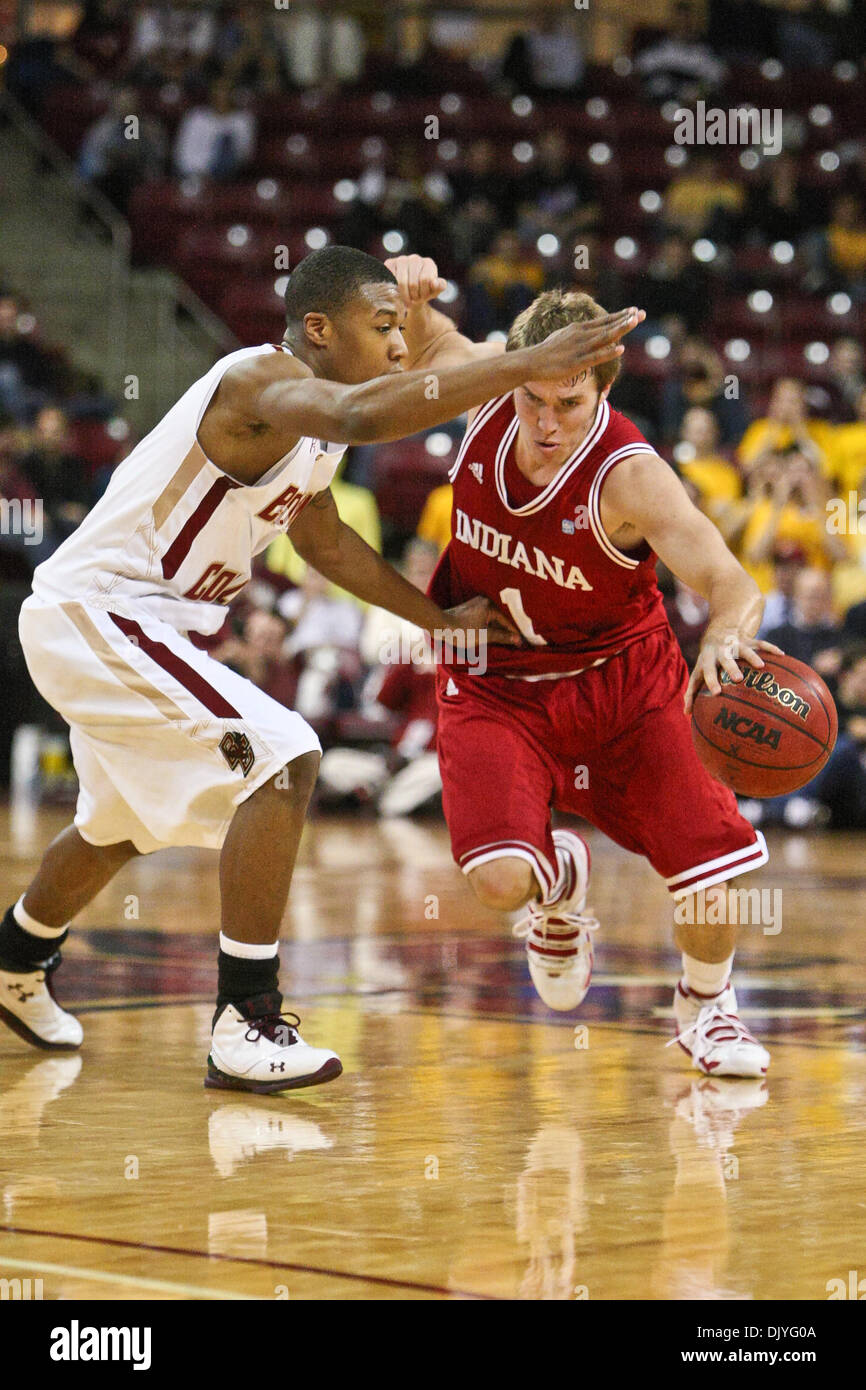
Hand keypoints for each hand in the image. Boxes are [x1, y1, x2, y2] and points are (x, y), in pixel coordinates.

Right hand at [384, 254, 446, 306]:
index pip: (425, 280)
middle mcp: (415, 259)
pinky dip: (393, 289)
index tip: (423, 298)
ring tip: (406, 299)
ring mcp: (401, 260)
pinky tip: (397, 292)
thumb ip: (439, 286)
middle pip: (412, 283)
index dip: (423, 293)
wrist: (410, 293)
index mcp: (428, 263)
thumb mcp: (434, 291)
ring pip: (401, 282)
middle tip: (413, 302)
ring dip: (403, 295)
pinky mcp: (389, 263)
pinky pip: (390, 279)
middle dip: (413, 296)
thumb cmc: (424, 291)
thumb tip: (434, 283)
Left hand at [440, 596, 522, 651]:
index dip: (515, 634)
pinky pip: (484, 619)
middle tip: (516, 644)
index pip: (507, 622)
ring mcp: (476, 604)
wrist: (439, 625)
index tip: (522, 644)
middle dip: (507, 632)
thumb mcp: (484, 635)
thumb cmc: (462, 631)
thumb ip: (502, 637)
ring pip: (492, 620)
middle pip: (500, 620)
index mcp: (490, 605)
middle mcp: (484, 601)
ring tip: (505, 642)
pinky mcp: (470, 609)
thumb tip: (518, 640)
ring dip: (497, 630)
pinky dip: (489, 627)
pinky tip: (491, 635)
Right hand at [527, 308, 643, 380]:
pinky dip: (608, 352)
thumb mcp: (562, 337)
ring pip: (604, 337)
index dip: (620, 316)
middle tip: (642, 313)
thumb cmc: (546, 352)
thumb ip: (575, 334)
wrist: (531, 361)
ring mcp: (580, 348)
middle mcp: (581, 335)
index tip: (633, 311)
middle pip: (608, 326)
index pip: (603, 321)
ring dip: (620, 329)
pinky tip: (620, 348)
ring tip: (634, 322)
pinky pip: (595, 356)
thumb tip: (581, 330)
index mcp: (579, 329)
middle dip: (626, 320)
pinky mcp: (576, 362)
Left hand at [684, 634, 783, 714]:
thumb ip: (692, 692)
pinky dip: (770, 648)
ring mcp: (735, 644)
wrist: (719, 633)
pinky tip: (781, 655)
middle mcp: (721, 650)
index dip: (711, 681)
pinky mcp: (749, 640)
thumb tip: (687, 714)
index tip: (717, 693)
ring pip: (744, 649)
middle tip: (738, 679)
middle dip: (731, 667)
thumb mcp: (699, 673)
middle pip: (725, 658)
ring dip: (752, 657)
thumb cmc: (708, 662)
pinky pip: (761, 643)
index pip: (708, 671)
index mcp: (708, 660)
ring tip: (761, 666)